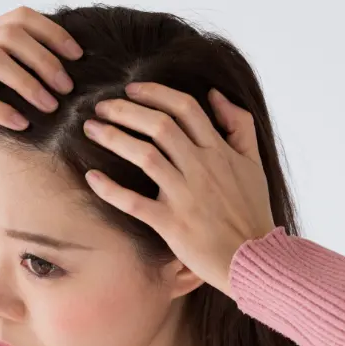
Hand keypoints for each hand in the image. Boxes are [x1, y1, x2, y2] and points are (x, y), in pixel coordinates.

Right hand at [0, 5, 82, 168]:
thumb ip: (16, 69)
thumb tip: (65, 71)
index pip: (20, 18)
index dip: (52, 33)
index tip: (78, 57)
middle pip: (9, 36)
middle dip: (44, 59)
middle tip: (67, 87)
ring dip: (27, 83)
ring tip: (50, 106)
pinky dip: (3, 110)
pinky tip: (22, 124)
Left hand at [81, 83, 276, 297]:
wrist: (252, 256)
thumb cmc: (250, 211)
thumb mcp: (253, 162)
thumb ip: (239, 124)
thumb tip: (216, 95)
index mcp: (218, 150)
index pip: (185, 108)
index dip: (155, 93)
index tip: (131, 89)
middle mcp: (200, 167)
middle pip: (159, 126)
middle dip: (125, 110)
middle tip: (100, 105)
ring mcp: (184, 195)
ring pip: (144, 156)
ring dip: (113, 138)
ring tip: (91, 129)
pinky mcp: (170, 223)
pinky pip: (134, 202)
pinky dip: (110, 189)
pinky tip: (91, 178)